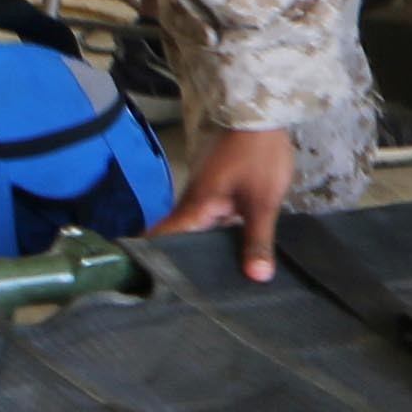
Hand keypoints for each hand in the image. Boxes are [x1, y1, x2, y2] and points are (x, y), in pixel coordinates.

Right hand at [155, 125, 295, 282]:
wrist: (261, 115)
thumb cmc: (258, 155)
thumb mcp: (262, 201)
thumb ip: (257, 239)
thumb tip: (256, 277)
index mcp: (194, 207)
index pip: (160, 237)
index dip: (153, 260)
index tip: (149, 285)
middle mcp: (192, 203)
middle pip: (179, 238)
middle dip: (184, 262)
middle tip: (191, 295)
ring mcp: (203, 196)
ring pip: (197, 229)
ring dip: (204, 249)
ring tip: (214, 282)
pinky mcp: (217, 191)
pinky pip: (211, 219)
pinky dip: (218, 235)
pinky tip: (233, 252)